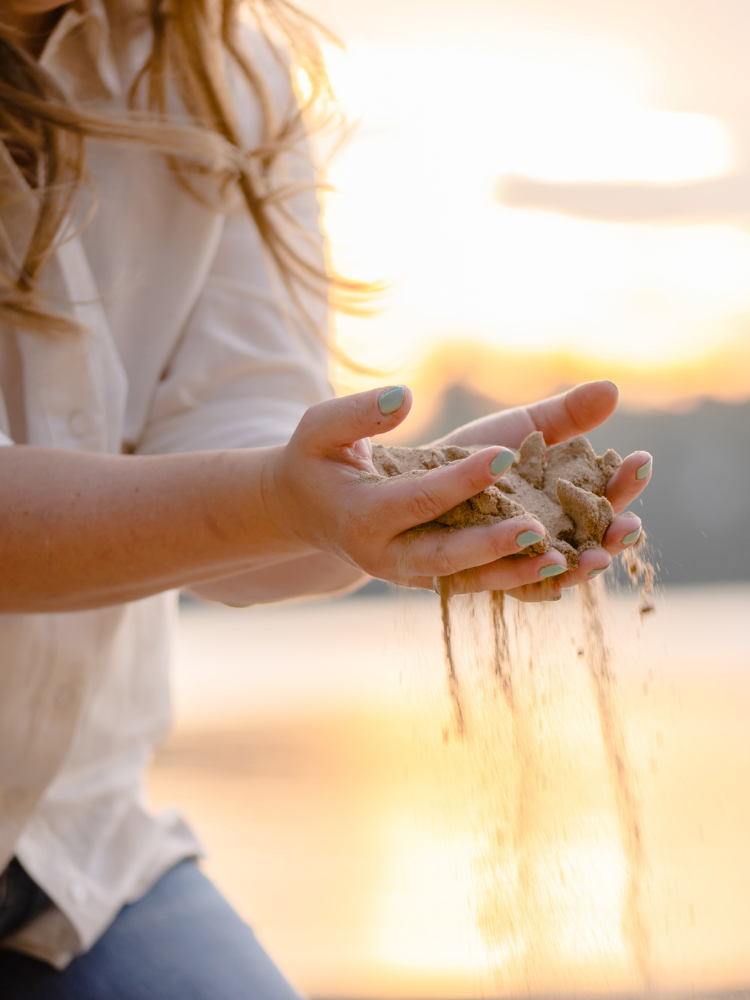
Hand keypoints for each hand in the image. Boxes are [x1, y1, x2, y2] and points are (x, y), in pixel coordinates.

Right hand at [267, 386, 571, 590]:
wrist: (311, 512)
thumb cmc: (318, 462)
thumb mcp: (323, 427)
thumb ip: (358, 413)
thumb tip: (403, 397)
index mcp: (363, 518)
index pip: (417, 500)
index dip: (459, 480)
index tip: (504, 454)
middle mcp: (392, 558)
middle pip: (448, 559)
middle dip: (496, 547)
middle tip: (542, 531)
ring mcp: (418, 575)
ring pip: (478, 582)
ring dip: (532, 573)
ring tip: (585, 559)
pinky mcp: (441, 578)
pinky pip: (490, 584)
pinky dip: (533, 579)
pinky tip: (581, 565)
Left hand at [430, 380, 652, 600]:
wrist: (396, 478)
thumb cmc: (465, 457)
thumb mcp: (519, 430)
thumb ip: (564, 416)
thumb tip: (613, 389)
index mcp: (561, 505)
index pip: (603, 499)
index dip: (625, 485)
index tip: (642, 461)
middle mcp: (541, 539)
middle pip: (587, 543)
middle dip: (612, 537)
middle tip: (631, 526)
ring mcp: (508, 561)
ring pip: (550, 573)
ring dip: (576, 569)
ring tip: (596, 558)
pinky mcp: (469, 577)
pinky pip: (502, 586)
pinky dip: (526, 581)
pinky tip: (548, 571)